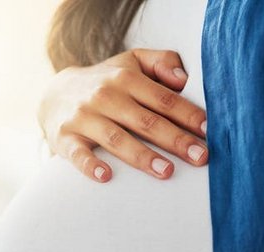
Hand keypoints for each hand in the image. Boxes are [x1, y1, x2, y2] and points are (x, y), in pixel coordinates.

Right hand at [38, 48, 208, 181]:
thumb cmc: (106, 83)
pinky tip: (106, 176)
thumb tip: (184, 78)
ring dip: (142, 156)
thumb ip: (161, 62)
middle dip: (175, 139)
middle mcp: (106, 96)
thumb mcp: (131, 63)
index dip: (188, 114)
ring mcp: (84, 118)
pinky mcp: (65, 138)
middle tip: (200, 157)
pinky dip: (90, 165)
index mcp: (126, 78)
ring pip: (117, 138)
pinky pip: (78, 154)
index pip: (163, 98)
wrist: (54, 94)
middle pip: (146, 120)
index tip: (208, 131)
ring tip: (167, 172)